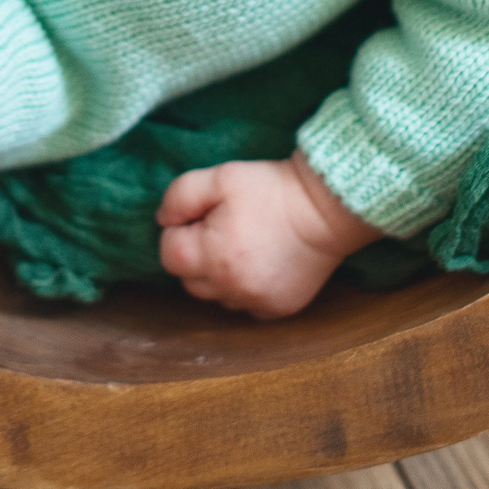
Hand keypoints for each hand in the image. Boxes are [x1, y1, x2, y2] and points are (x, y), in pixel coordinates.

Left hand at [156, 150, 384, 318]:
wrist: (326, 209)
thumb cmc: (270, 190)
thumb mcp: (220, 177)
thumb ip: (179, 197)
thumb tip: (163, 222)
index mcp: (212, 257)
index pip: (169, 255)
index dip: (180, 231)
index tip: (204, 214)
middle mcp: (231, 288)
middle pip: (189, 281)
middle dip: (197, 256)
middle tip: (223, 227)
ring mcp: (255, 303)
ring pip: (216, 296)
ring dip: (219, 275)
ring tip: (244, 244)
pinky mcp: (277, 310)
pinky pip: (244, 304)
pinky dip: (244, 288)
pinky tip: (261, 262)